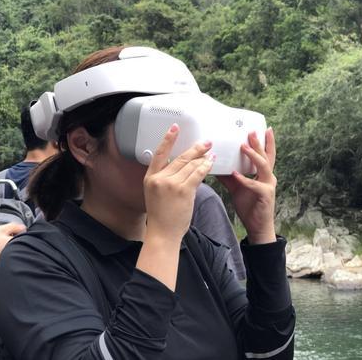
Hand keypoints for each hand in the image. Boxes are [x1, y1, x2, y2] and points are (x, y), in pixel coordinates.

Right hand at [143, 123, 214, 242]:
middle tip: (205, 142)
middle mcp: (160, 178)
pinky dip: (205, 167)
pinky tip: (210, 163)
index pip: (158, 153)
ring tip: (210, 152)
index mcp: (150, 178)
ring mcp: (171, 184)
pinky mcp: (183, 190)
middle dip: (195, 149)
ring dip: (203, 158)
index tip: (174, 128)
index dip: (167, 139)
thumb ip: (165, 179)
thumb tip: (183, 167)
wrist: (163, 233)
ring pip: (190, 165)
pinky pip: (197, 174)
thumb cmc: (161, 216)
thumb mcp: (155, 194)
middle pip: (180, 158)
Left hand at [218, 128, 276, 243]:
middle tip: (252, 131)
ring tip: (243, 147)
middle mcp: (268, 178)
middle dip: (259, 143)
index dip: (267, 142)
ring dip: (253, 156)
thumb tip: (215, 165)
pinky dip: (244, 179)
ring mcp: (268, 186)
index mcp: (264, 174)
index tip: (265, 129)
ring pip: (263, 166)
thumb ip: (229, 176)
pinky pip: (254, 185)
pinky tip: (235, 174)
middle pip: (266, 156)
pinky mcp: (265, 196)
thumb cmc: (250, 206)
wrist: (257, 226)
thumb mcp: (237, 187)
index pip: (267, 155)